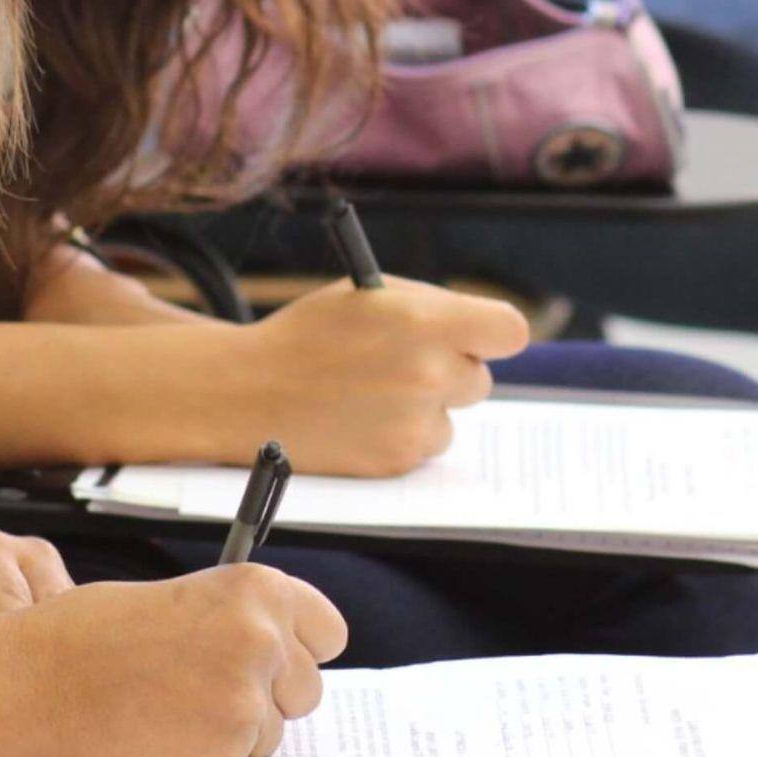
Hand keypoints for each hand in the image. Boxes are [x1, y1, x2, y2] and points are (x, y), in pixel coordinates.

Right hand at [13, 567, 347, 756]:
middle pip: (307, 689)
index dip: (301, 651)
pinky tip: (167, 731)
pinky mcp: (228, 745)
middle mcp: (264, 635)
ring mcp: (249, 693)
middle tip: (208, 689)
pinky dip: (210, 755)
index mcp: (258, 588)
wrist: (43, 678)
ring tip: (176, 705)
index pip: (328, 633)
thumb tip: (282, 651)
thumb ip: (241, 619)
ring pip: (274, 730)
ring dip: (236, 728)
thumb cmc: (98, 635)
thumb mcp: (186, 600)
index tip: (281, 659)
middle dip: (268, 696)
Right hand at [234, 278, 529, 475]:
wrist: (248, 391)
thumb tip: (473, 330)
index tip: (479, 337)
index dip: (493, 335)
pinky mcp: (397, 461)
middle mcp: (429, 373)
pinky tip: (361, 418)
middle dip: (452, 369)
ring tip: (372, 392)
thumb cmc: (308, 333)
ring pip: (451, 417)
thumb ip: (427, 309)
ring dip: (426, 407)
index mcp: (425, 320)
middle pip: (480, 379)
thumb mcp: (369, 295)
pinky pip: (422, 446)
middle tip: (409, 362)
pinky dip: (402, 435)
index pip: (509, 331)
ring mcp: (415, 422)